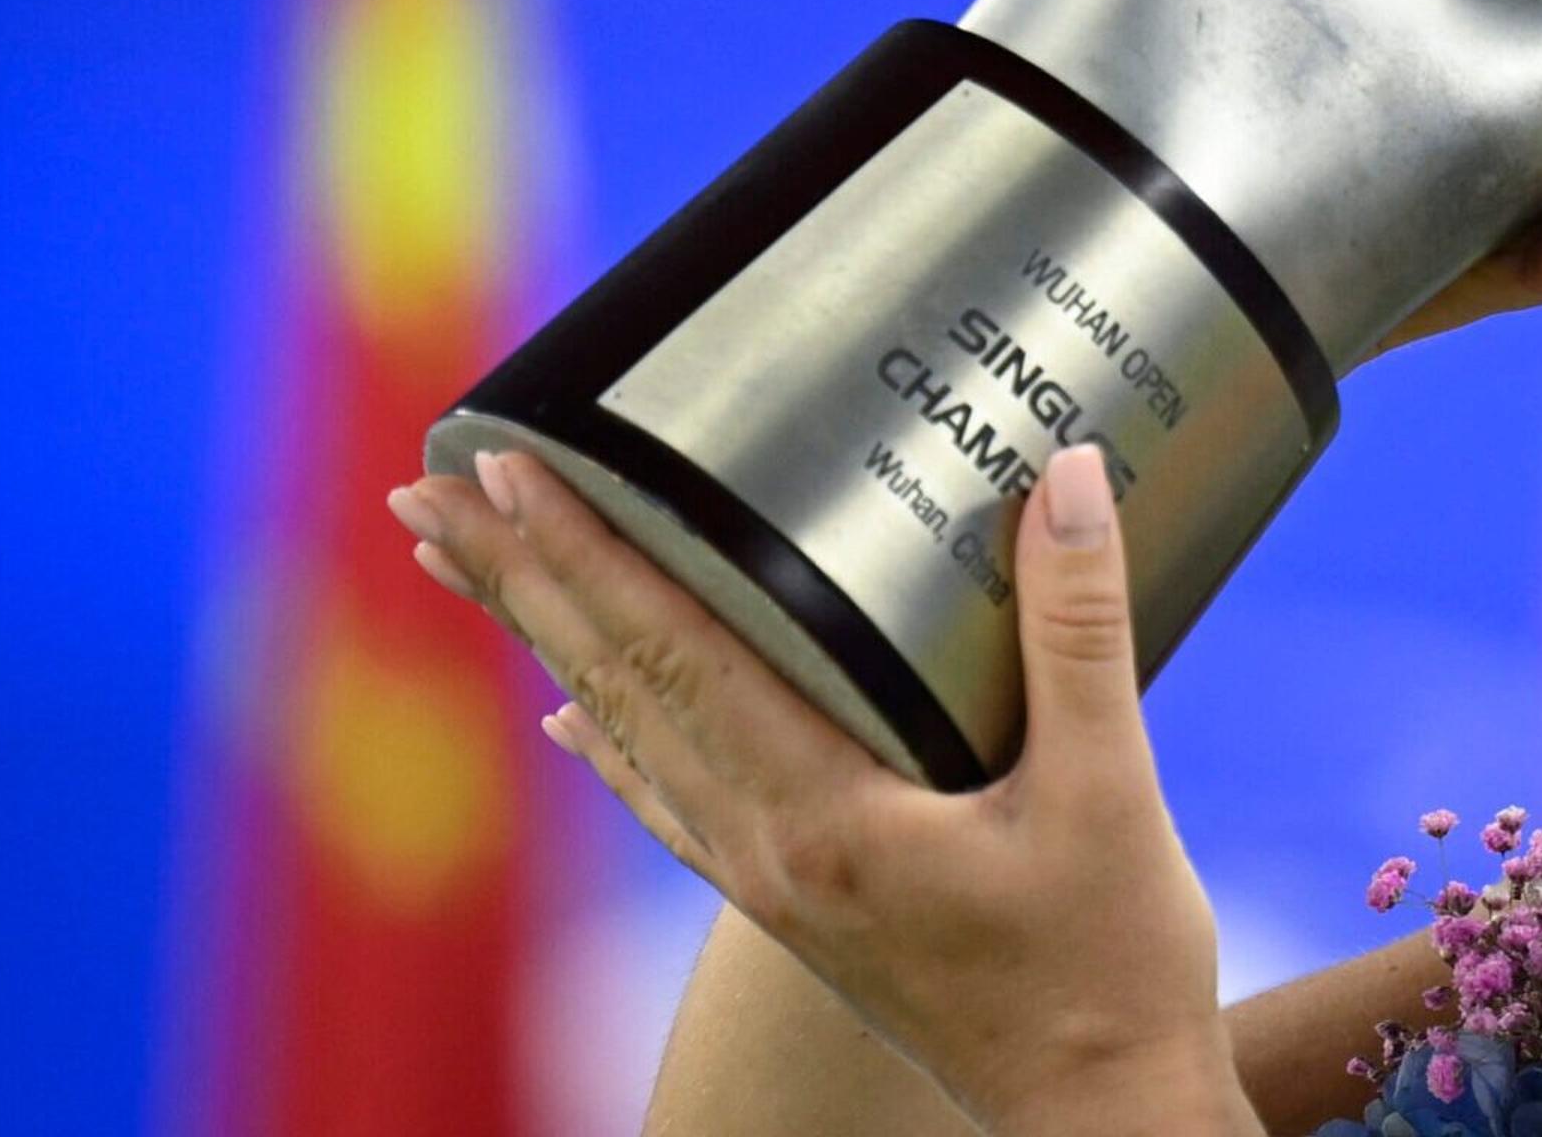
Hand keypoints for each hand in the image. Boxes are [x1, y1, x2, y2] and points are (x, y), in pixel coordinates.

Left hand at [395, 445, 1259, 1136]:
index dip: (593, 553)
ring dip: (549, 642)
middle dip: (523, 581)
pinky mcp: (797, 907)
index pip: (678, 654)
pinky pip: (671, 804)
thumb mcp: (1110, 789)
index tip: (512, 470)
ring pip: (629, 739)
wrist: (1098, 1118)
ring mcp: (772, 885)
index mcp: (825, 818)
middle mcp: (768, 852)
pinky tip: (570, 718)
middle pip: (619, 687)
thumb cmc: (1109, 968)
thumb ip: (1080, 628)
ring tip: (474, 568)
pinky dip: (611, 746)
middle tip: (431, 491)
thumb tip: (1064, 475)